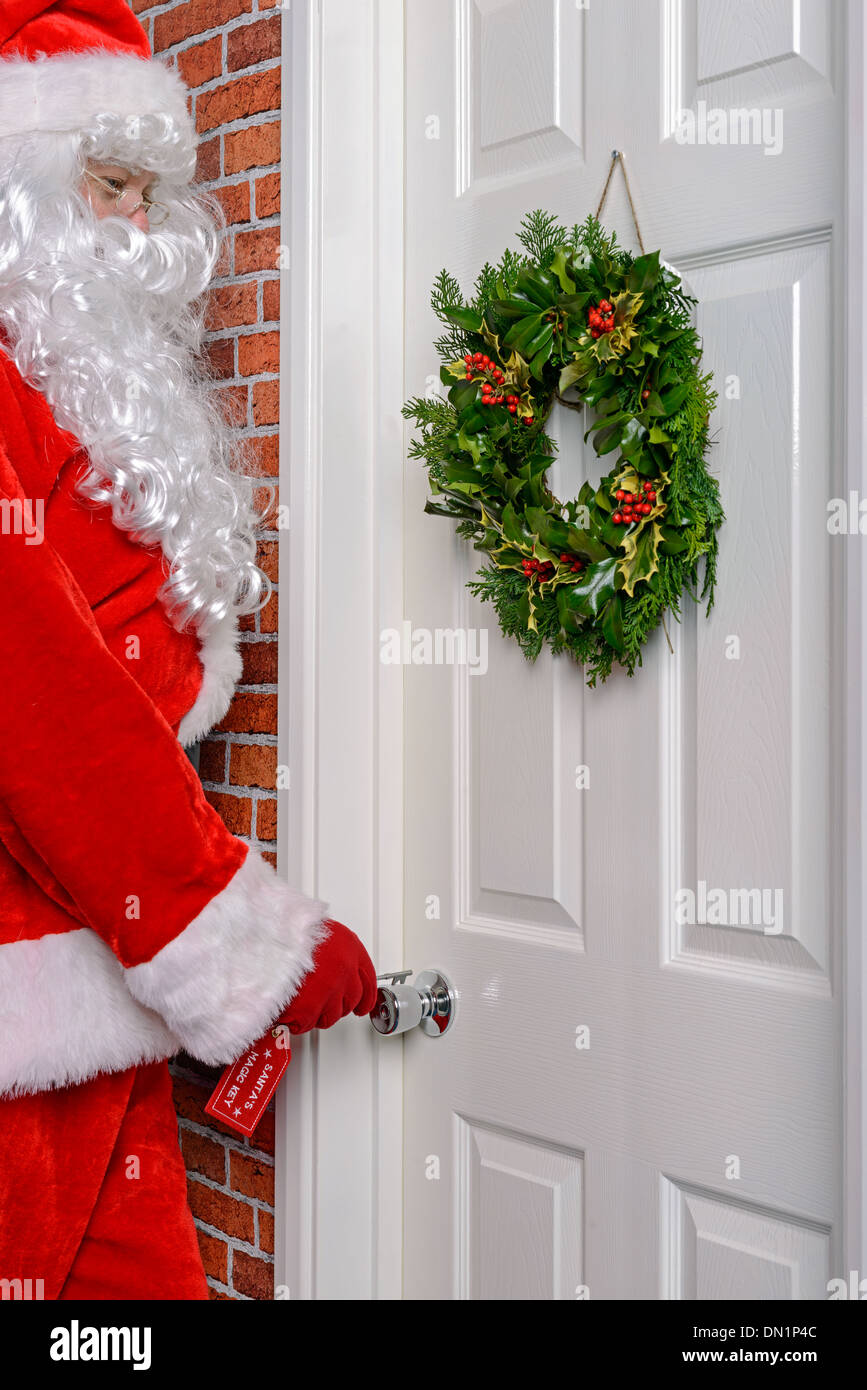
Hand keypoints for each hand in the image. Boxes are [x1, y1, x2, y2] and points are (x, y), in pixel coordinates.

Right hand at [277, 919, 377, 1033]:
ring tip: (300, 1003)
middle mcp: (344, 969)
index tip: (363, 1005)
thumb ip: (331, 951)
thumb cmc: (286, 929)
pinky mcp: (309, 1007)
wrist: (266, 933)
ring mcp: (329, 990)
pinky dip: (296, 1020)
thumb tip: (332, 971)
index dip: (366, 997)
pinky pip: (306, 1023)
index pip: (368, 980)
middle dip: (338, 1006)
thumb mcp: (317, 930)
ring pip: (330, 1016)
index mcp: (350, 947)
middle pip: (351, 1001)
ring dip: (317, 1015)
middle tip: (322, 1004)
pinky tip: (288, 1010)